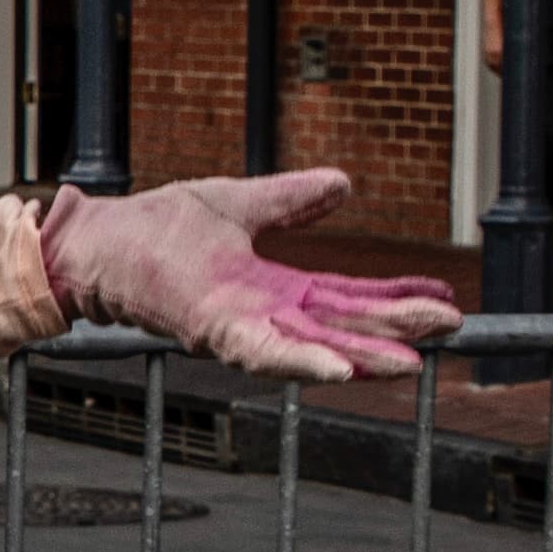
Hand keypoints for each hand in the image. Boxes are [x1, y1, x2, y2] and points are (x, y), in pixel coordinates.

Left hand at [40, 166, 458, 382]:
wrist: (101, 239)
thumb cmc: (158, 228)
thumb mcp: (242, 204)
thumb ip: (291, 200)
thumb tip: (344, 183)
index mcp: (277, 288)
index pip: (350, 296)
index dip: (397, 298)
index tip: (446, 298)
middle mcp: (266, 314)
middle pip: (344, 326)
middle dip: (396, 330)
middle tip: (451, 329)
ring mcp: (240, 326)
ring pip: (312, 348)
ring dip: (360, 357)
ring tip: (409, 364)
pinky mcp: (210, 330)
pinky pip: (262, 352)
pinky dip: (300, 361)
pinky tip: (338, 368)